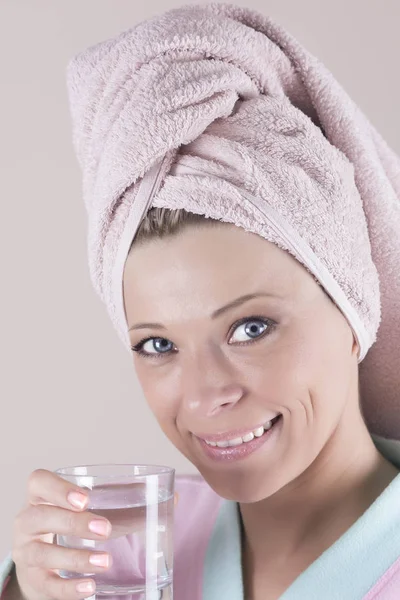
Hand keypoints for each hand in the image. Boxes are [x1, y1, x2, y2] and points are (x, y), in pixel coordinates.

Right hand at [11, 469, 112, 599]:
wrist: (43, 561)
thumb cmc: (70, 524)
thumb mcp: (86, 507)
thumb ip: (121, 498)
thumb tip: (167, 494)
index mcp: (41, 496)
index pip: (38, 482)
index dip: (58, 488)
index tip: (85, 498)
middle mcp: (28, 521)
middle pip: (40, 517)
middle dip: (73, 523)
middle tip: (105, 529)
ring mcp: (26, 551)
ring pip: (42, 553)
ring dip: (76, 557)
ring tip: (105, 561)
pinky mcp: (33, 579)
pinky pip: (46, 584)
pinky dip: (68, 588)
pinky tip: (90, 587)